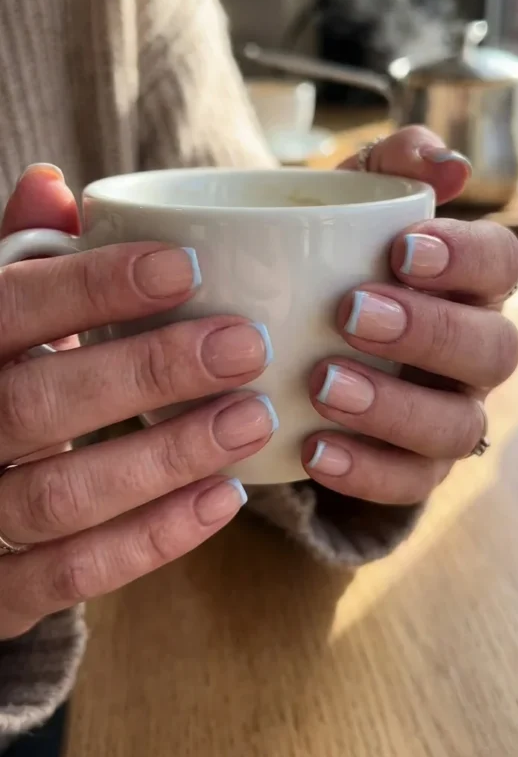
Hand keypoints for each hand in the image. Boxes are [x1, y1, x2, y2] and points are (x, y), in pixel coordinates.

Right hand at [0, 166, 275, 638]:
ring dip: (165, 457)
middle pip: (37, 403)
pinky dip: (150, 539)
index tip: (185, 266)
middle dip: (148, 372)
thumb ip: (24, 260)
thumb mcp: (0, 321)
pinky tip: (223, 498)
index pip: (7, 308)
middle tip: (247, 345)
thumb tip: (51, 182)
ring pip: (59, 496)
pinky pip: (67, 575)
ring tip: (253, 419)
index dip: (91, 287)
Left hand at [302, 128, 517, 502]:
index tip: (400, 249)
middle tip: (350, 314)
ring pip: (457, 426)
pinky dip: (367, 473)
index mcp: (468, 282)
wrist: (287, 334)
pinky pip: (411, 484)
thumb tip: (446, 162)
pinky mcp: (415, 468)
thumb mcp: (344, 202)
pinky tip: (313, 449)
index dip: (464, 259)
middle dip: (428, 333)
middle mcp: (473, 350)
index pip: (499, 264)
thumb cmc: (329, 258)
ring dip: (395, 408)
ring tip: (323, 385)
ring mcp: (449, 414)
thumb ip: (388, 167)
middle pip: (491, 350)